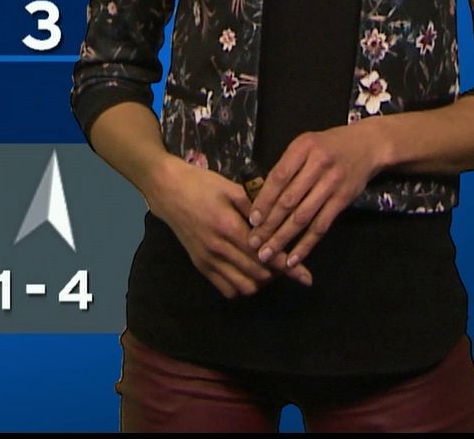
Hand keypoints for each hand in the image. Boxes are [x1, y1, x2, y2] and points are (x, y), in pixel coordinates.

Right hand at [144, 159, 282, 298]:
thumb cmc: (201, 184)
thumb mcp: (231, 188)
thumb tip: (279, 221)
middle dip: (277, 274)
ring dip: (260, 282)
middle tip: (287, 264)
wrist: (167, 191)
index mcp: (229, 226)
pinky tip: (248, 273)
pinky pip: (226, 289)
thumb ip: (255, 207)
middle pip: (258, 274)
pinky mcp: (200, 265)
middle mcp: (218, 248)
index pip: (265, 255)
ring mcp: (208, 259)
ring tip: (267, 268)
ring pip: (244, 286)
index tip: (305, 277)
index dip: (288, 267)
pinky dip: (242, 287)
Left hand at [246, 124, 389, 279]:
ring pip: (303, 217)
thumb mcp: (305, 145)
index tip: (252, 220)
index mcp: (302, 148)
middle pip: (289, 200)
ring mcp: (332, 184)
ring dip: (283, 238)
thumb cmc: (328, 146)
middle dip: (269, 225)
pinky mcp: (343, 200)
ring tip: (267, 254)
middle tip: (254, 243)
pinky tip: (293, 258)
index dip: (264, 200)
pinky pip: (321, 226)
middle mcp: (318, 165)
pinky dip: (306, 244)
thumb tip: (261, 199)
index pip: (278, 177)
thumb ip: (286, 167)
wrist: (367, 145)